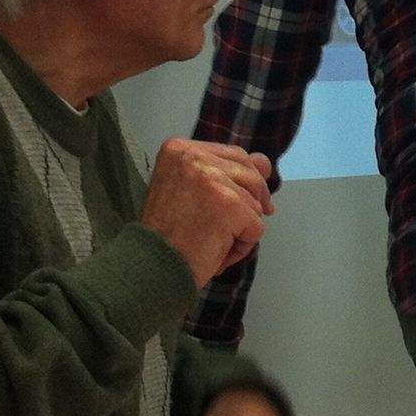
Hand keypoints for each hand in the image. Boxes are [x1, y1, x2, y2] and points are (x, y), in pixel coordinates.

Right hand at [141, 138, 273, 284]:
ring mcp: (213, 179)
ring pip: (256, 201)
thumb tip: (263, 163)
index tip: (238, 201)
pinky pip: (257, 226)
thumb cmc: (167, 234)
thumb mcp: (188, 189)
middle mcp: (195, 157)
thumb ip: (225, 172)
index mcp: (180, 150)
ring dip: (243, 227)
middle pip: (250, 172)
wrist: (151, 266)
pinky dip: (243, 245)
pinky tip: (218, 252)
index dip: (244, 180)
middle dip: (254, 200)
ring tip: (215, 242)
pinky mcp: (229, 204)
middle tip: (237, 225)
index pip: (234, 155)